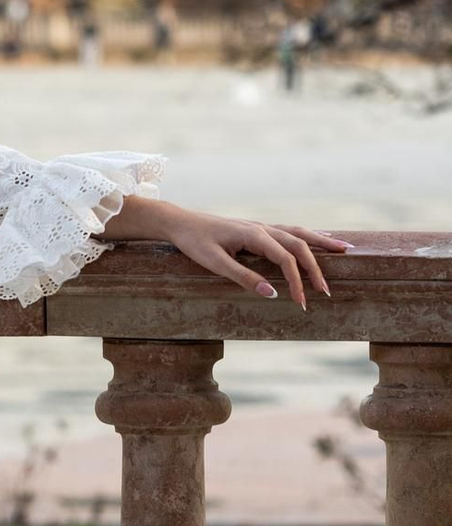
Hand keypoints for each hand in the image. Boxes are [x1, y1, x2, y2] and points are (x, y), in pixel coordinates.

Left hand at [107, 194, 351, 309]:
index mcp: (254, 235)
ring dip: (321, 243)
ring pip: (299, 233)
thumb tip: (272, 294)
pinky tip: (319, 239)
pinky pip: (289, 231)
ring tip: (346, 250)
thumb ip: (243, 277)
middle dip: (316, 267)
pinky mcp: (257, 229)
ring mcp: (261, 226)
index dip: (296, 281)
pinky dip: (308, 236)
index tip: (301, 303)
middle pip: (299, 244)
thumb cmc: (194, 242)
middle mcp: (262, 227)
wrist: (179, 223)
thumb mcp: (214, 263)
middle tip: (328, 291)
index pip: (285, 259)